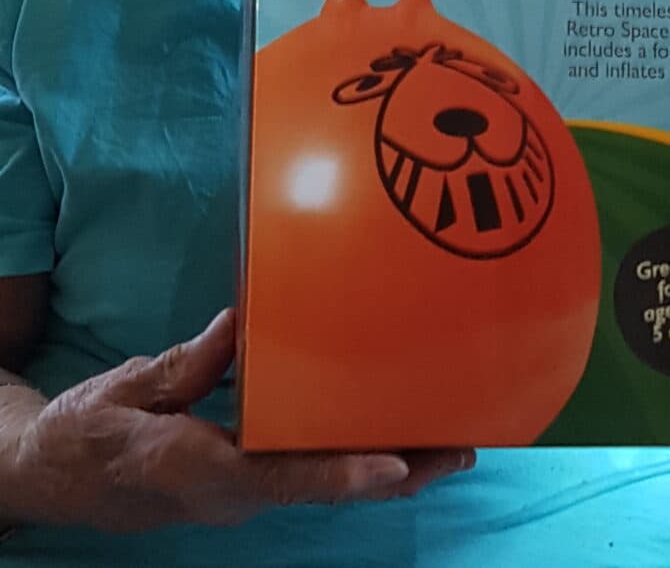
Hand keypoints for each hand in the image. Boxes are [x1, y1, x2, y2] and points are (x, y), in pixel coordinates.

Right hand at [11, 309, 473, 532]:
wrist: (54, 476)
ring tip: (451, 443)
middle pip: (324, 486)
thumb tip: (238, 331)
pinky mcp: (245, 478)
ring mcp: (242, 490)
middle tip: (461, 447)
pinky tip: (393, 434)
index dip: (342, 473)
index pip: (280, 474)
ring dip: (389, 467)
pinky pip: (310, 471)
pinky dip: (355, 457)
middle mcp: (231, 491)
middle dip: (396, 473)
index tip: (397, 466)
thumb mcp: (122, 392)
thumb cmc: (86, 432)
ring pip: (325, 483)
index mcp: (197, 468)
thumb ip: (183, 366)